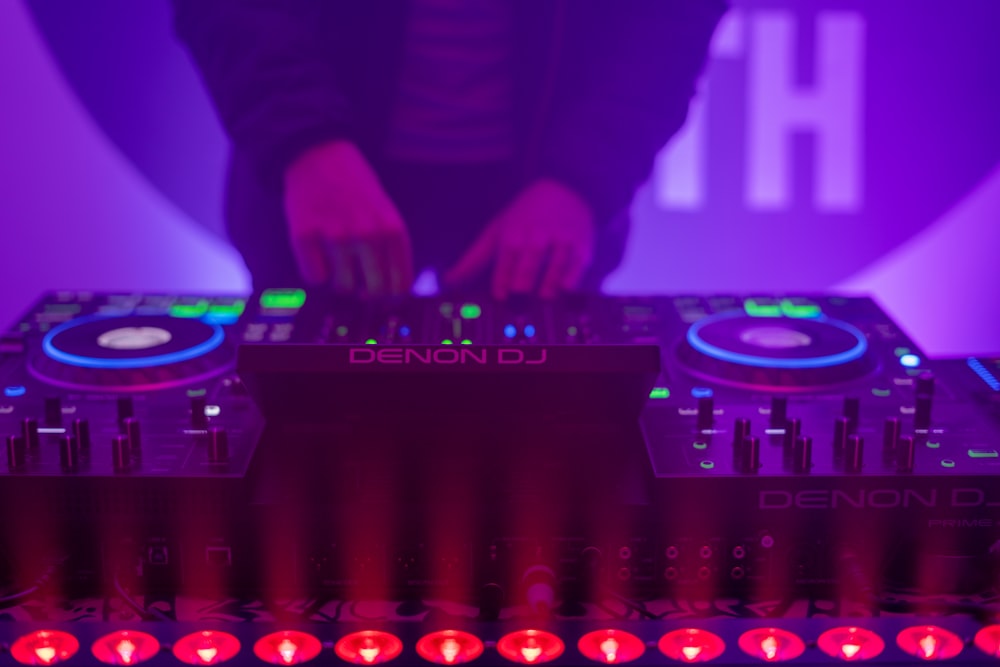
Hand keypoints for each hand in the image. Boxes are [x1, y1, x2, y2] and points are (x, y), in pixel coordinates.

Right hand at [283, 140, 412, 294]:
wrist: (318, 153)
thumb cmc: (355, 187)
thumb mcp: (385, 211)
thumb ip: (391, 247)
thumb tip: (391, 292)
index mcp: (392, 229)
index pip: (401, 284)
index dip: (392, 295)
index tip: (384, 294)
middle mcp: (367, 234)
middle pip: (374, 290)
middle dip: (367, 291)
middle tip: (359, 281)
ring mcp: (335, 235)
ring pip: (344, 286)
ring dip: (341, 280)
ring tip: (337, 260)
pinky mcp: (304, 235)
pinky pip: (314, 277)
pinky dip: (315, 271)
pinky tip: (317, 252)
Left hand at [444, 179, 595, 298]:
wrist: (562, 191)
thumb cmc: (523, 218)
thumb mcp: (497, 231)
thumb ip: (474, 258)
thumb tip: (449, 279)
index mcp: (514, 231)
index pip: (507, 256)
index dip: (503, 276)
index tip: (500, 294)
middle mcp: (537, 232)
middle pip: (531, 256)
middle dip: (525, 275)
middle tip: (520, 293)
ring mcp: (561, 236)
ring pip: (555, 260)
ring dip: (550, 279)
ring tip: (543, 296)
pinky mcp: (581, 242)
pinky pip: (577, 260)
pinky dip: (572, 274)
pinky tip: (565, 288)